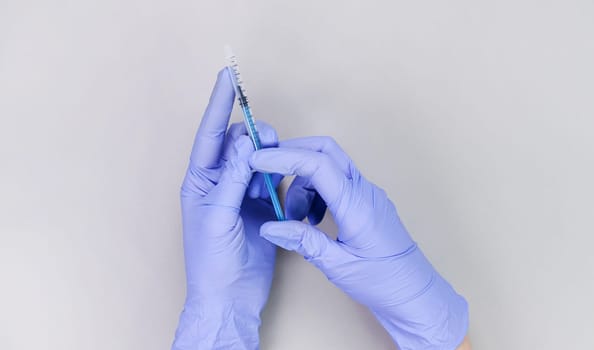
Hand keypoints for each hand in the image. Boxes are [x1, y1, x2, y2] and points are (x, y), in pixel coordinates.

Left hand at [172, 69, 279, 349]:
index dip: (218, 105)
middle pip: (238, 143)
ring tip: (274, 169)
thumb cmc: (212, 262)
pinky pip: (274, 180)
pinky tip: (283, 185)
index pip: (209, 135)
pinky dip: (281, 177)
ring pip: (259, 160)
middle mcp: (221, 182)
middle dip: (253, 136)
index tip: (227, 76)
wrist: (231, 296)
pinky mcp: (263, 205)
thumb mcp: (217, 216)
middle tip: (268, 141)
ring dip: (269, 157)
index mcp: (201, 182)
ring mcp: (243, 193)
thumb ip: (232, 179)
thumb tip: (243, 144)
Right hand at [249, 136, 468, 349]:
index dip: (283, 157)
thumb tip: (271, 227)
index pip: (316, 164)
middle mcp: (365, 191)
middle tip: (267, 172)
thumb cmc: (382, 282)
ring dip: (303, 181)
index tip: (257, 160)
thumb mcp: (337, 265)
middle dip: (292, 154)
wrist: (414, 294)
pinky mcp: (366, 201)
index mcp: (357, 204)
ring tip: (293, 215)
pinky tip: (311, 218)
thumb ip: (303, 241)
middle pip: (325, 151)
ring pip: (329, 165)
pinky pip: (337, 182)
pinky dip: (316, 190)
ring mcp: (368, 194)